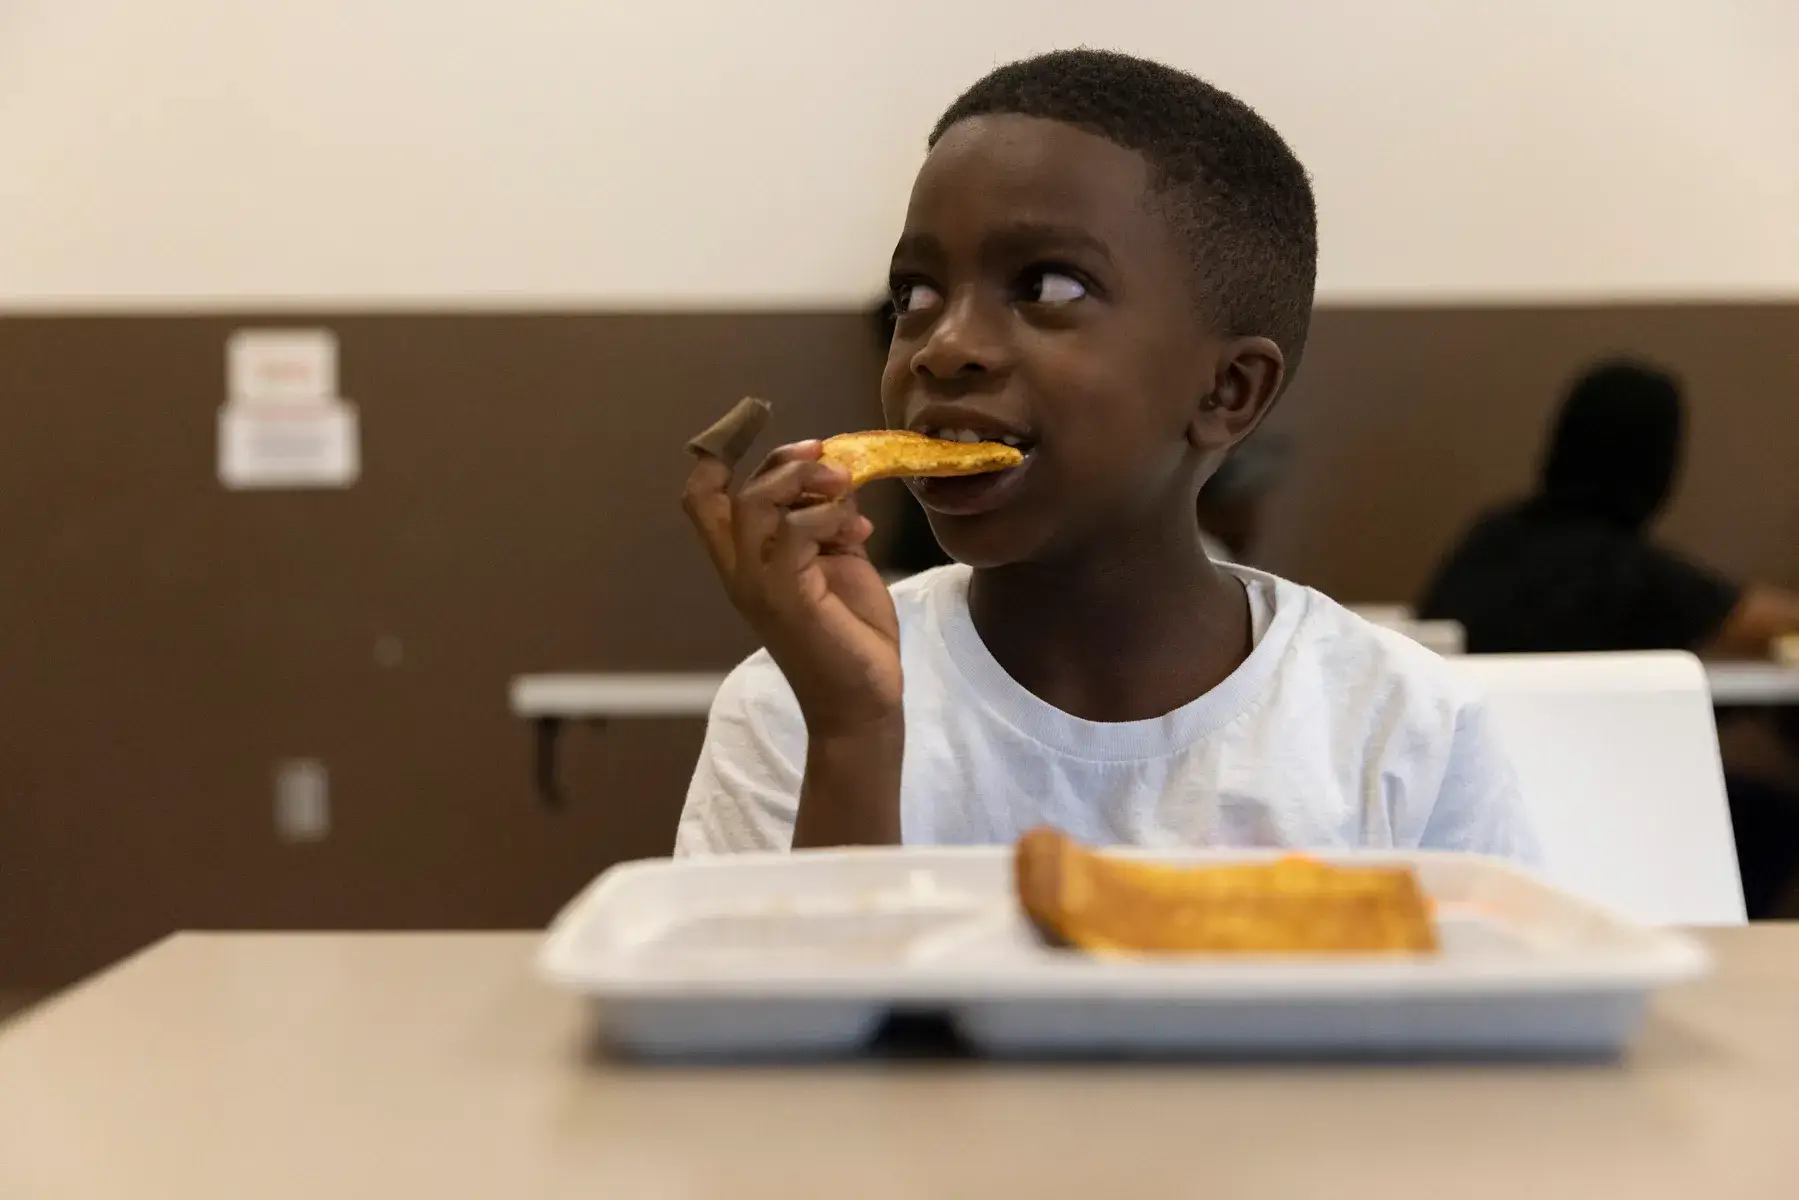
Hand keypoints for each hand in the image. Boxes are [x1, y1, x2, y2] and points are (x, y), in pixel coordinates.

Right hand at [683, 439, 902, 734]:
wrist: (865, 699)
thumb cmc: (851, 634)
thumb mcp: (839, 560)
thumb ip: (827, 518)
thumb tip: (838, 474)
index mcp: (746, 561)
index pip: (702, 497)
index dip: (716, 450)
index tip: (752, 417)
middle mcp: (740, 572)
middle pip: (726, 492)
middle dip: (780, 461)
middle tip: (828, 460)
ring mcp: (757, 586)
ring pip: (754, 504)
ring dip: (804, 482)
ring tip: (846, 487)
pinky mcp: (785, 598)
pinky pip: (792, 533)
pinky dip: (826, 516)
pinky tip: (857, 529)